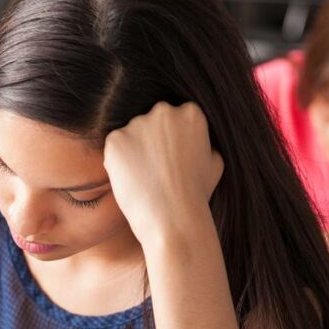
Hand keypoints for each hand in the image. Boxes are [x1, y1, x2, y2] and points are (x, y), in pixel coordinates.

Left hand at [103, 101, 223, 249]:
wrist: (172, 217)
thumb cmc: (196, 195)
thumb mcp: (215, 162)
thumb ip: (204, 142)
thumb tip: (199, 141)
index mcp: (191, 112)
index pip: (175, 118)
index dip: (171, 141)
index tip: (171, 160)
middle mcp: (164, 111)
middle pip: (151, 122)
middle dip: (151, 142)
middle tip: (154, 171)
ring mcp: (137, 123)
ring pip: (131, 135)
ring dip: (133, 152)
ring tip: (143, 179)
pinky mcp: (115, 139)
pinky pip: (114, 147)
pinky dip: (117, 162)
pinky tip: (130, 179)